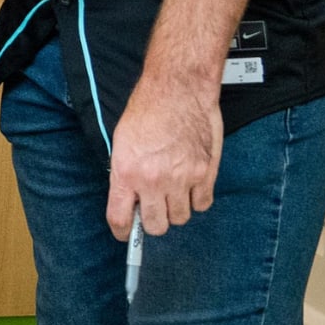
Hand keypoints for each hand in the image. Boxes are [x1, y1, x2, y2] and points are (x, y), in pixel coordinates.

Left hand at [105, 75, 222, 241]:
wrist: (177, 90)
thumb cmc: (146, 111)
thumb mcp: (122, 143)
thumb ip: (126, 175)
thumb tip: (130, 200)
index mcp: (126, 172)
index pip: (120, 218)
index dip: (122, 232)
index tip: (125, 233)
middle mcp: (153, 180)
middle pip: (155, 226)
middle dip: (153, 220)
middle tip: (154, 207)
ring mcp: (181, 179)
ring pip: (180, 218)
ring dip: (176, 209)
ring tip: (173, 190)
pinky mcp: (205, 174)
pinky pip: (202, 204)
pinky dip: (197, 199)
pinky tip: (191, 185)